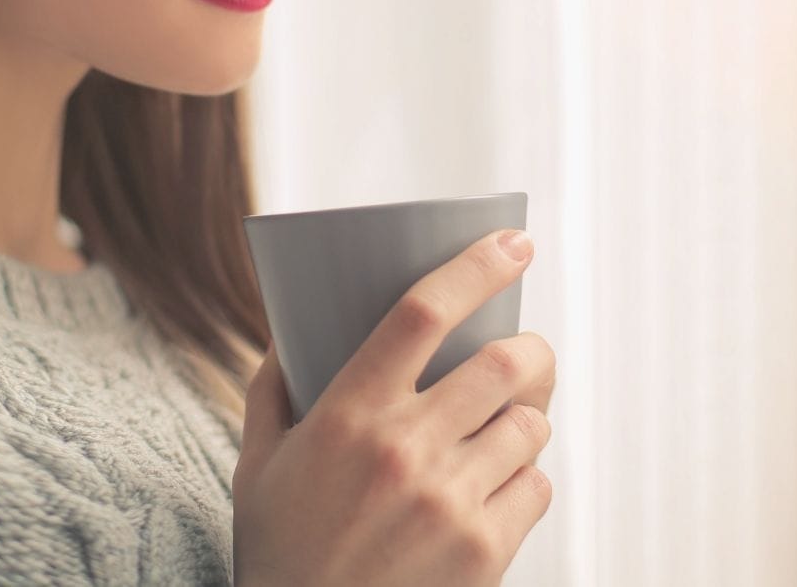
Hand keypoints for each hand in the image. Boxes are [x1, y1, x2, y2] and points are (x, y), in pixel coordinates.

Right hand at [233, 229, 555, 586]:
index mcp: (348, 414)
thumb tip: (289, 331)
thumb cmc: (280, 552)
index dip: (476, 267)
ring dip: (524, 421)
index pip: (422, 312)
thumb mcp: (258, 466)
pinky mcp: (485, 552)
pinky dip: (525, 481)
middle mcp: (404, 450)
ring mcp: (449, 502)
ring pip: (530, 426)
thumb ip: (271, 391)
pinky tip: (494, 491)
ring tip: (501, 433)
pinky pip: (538, 487)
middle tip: (527, 353)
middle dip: (531, 349)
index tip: (513, 244)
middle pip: (503, 363)